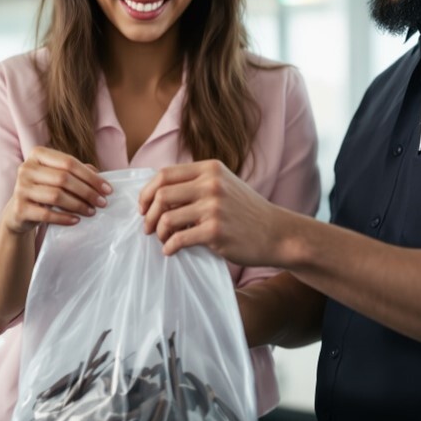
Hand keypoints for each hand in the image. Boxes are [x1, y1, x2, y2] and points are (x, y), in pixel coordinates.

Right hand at [1, 147, 111, 235]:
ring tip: (91, 212)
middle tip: (102, 203)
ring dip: (78, 205)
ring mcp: (21, 188)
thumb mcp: (58, 176)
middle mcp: (26, 168)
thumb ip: (76, 171)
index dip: (90, 176)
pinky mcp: (19, 208)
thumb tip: (98, 173)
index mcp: (37, 154)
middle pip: (63, 178)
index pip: (69, 162)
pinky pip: (47, 214)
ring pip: (56, 196)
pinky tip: (76, 220)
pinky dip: (64, 218)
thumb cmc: (44, 190)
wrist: (19, 211)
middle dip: (87, 192)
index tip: (108, 189)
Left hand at [138, 160, 283, 263]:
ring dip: (159, 232)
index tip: (144, 207)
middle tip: (148, 227)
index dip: (147, 192)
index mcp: (210, 168)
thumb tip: (157, 194)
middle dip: (149, 214)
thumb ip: (196, 183)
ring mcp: (214, 207)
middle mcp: (211, 184)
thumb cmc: (246, 212)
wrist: (277, 233)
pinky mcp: (216, 231)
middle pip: (161, 194)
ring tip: (163, 240)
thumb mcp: (225, 184)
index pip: (165, 174)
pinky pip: (179, 239)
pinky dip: (169, 247)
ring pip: (167, 217)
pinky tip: (171, 251)